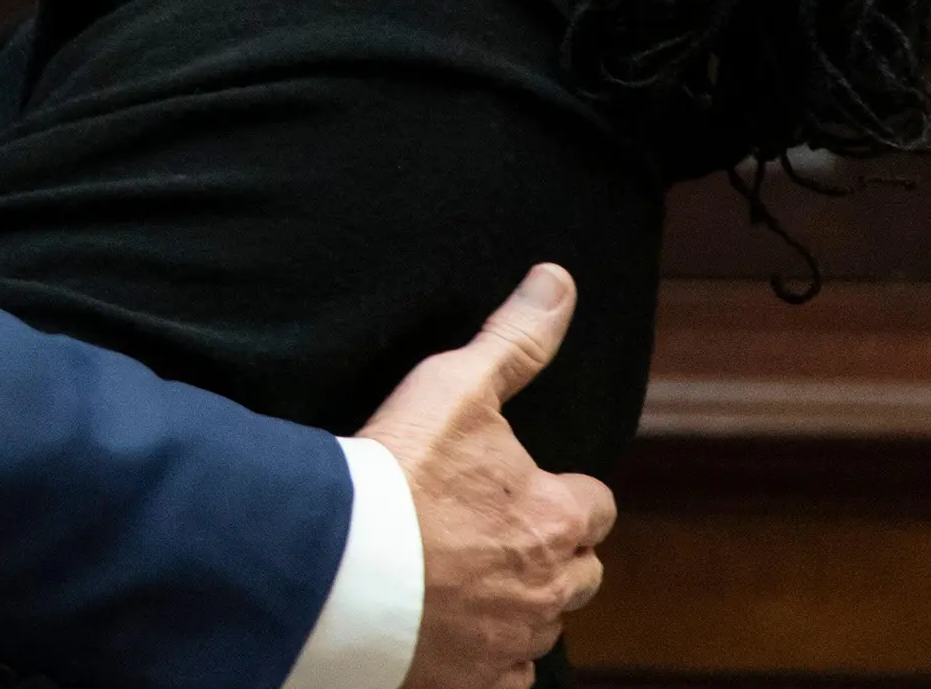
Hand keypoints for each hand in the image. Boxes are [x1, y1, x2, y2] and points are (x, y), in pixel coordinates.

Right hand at [364, 264, 615, 688]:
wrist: (336, 564)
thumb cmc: (397, 471)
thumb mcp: (455, 385)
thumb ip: (514, 339)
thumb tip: (558, 281)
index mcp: (557, 516)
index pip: (595, 504)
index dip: (563, 491)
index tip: (518, 483)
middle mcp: (549, 586)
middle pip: (580, 571)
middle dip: (552, 551)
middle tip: (491, 530)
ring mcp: (513, 641)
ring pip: (543, 625)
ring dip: (520, 603)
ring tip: (466, 576)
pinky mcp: (474, 681)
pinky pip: (507, 676)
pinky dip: (490, 658)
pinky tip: (454, 631)